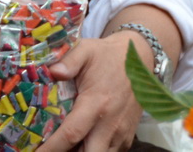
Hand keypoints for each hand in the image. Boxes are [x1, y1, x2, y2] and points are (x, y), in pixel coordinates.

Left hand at [37, 33, 144, 151]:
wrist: (140, 58)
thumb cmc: (107, 55)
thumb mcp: (87, 50)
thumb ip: (69, 60)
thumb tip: (53, 71)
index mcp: (96, 103)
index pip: (71, 134)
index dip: (52, 147)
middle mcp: (110, 123)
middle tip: (52, 149)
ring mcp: (122, 132)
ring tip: (66, 145)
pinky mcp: (127, 136)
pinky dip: (94, 150)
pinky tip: (82, 142)